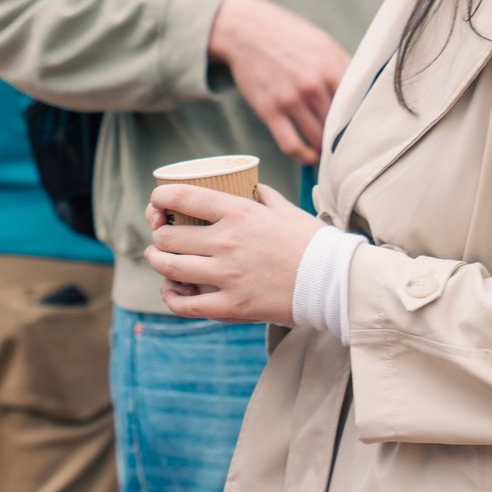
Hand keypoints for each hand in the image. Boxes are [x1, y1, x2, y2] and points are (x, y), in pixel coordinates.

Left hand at [143, 183, 322, 325]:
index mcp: (238, 212)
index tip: (156, 202)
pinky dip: (171, 296)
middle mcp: (227, 242)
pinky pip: (186, 304)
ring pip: (169, 267)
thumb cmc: (312, 241)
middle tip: (161, 236)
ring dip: (157, 261)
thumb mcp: (284, 207)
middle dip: (158, 235)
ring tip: (158, 258)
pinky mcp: (232, 306)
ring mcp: (227, 276)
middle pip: (168, 236)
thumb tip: (248, 185)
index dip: (159, 198)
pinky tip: (171, 290)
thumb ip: (260, 194)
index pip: (182, 197)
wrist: (334, 281)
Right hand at [207, 0, 348, 164]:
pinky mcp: (270, 110)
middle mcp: (314, 85)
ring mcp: (291, 99)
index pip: (359, 107)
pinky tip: (309, 156)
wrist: (247, 30)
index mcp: (333, 67)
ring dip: (325, 149)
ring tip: (329, 150)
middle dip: (343, 138)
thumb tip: (364, 95)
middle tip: (347, 145)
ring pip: (318, 139)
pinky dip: (303, 156)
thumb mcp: (324, 45)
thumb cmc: (289, 36)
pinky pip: (291, 144)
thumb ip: (345, 69)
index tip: (365, 132)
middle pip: (339, 126)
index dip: (363, 123)